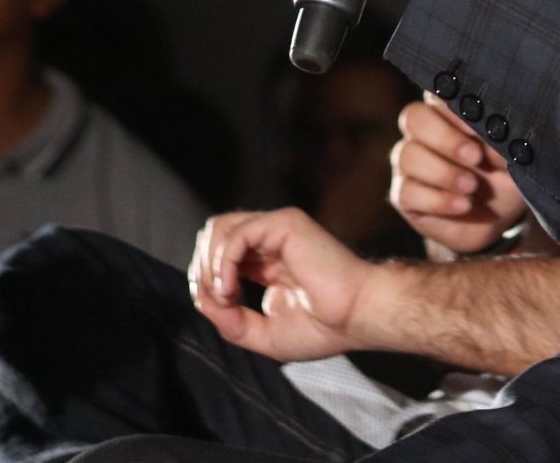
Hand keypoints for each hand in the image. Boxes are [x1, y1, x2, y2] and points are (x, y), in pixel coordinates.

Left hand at [188, 208, 380, 361]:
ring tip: (224, 294)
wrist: (358, 317)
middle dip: (202, 266)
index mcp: (267, 262)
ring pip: (221, 227)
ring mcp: (277, 228)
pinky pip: (239, 234)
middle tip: (215, 299)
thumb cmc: (325, 328)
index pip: (220, 253)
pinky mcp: (284, 224)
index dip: (205, 277)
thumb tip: (201, 300)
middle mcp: (270, 240)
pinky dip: (224, 261)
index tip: (215, 307)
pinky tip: (230, 285)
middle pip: (215, 234)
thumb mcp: (265, 334)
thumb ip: (230, 321)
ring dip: (210, 263)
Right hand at [390, 95, 527, 255]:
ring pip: (408, 156)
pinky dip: (438, 200)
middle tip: (475, 157)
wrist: (498, 218)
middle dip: (445, 138)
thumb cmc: (504, 176)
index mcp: (448, 114)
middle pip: (414, 118)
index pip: (436, 94)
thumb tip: (496, 133)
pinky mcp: (404, 195)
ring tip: (471, 186)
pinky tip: (463, 205)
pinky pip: (407, 192)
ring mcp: (410, 163)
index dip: (452, 107)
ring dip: (443, 172)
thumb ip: (503, 141)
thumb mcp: (512, 158)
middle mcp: (423, 133)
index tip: (477, 126)